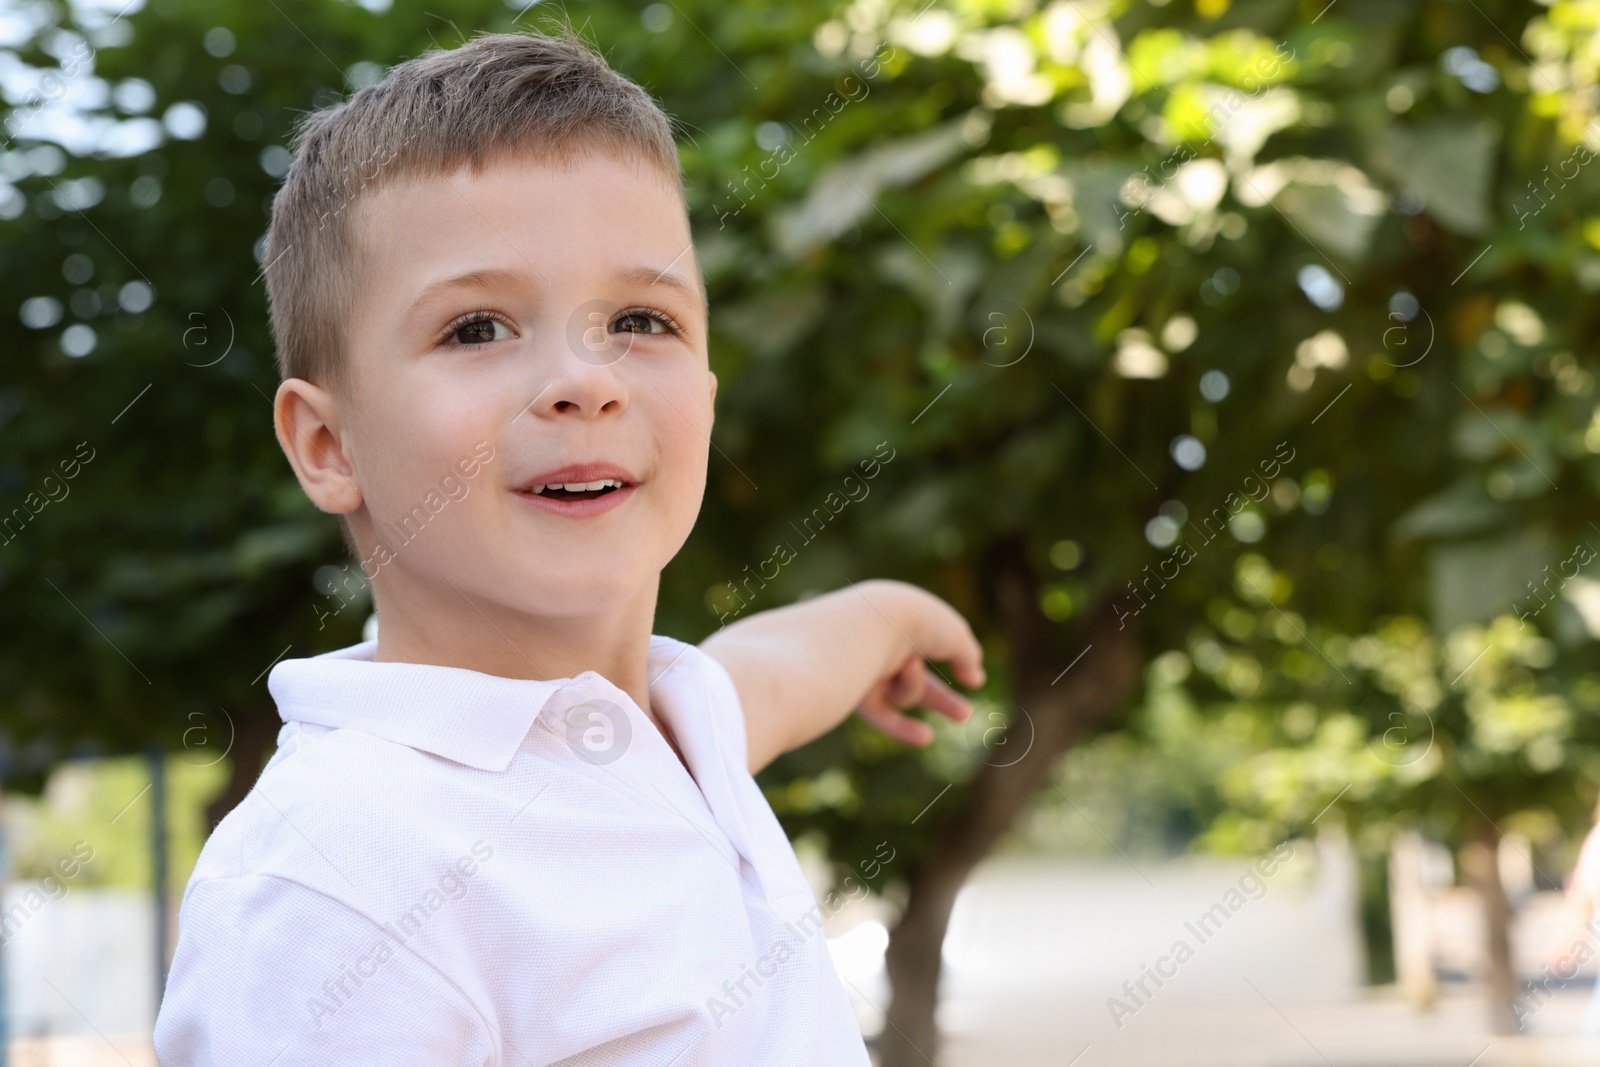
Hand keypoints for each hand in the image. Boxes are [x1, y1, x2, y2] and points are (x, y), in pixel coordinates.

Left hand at [854, 585, 984, 746]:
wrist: (868, 626)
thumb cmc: (915, 623)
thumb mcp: (954, 635)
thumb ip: (968, 656)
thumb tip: (976, 678)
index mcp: (908, 623)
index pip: (935, 648)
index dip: (957, 663)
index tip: (974, 681)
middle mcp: (885, 645)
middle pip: (918, 682)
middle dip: (942, 700)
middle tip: (965, 715)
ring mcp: (868, 669)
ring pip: (905, 695)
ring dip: (912, 685)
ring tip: (907, 666)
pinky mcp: (854, 691)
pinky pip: (881, 714)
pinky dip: (901, 726)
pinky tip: (926, 738)